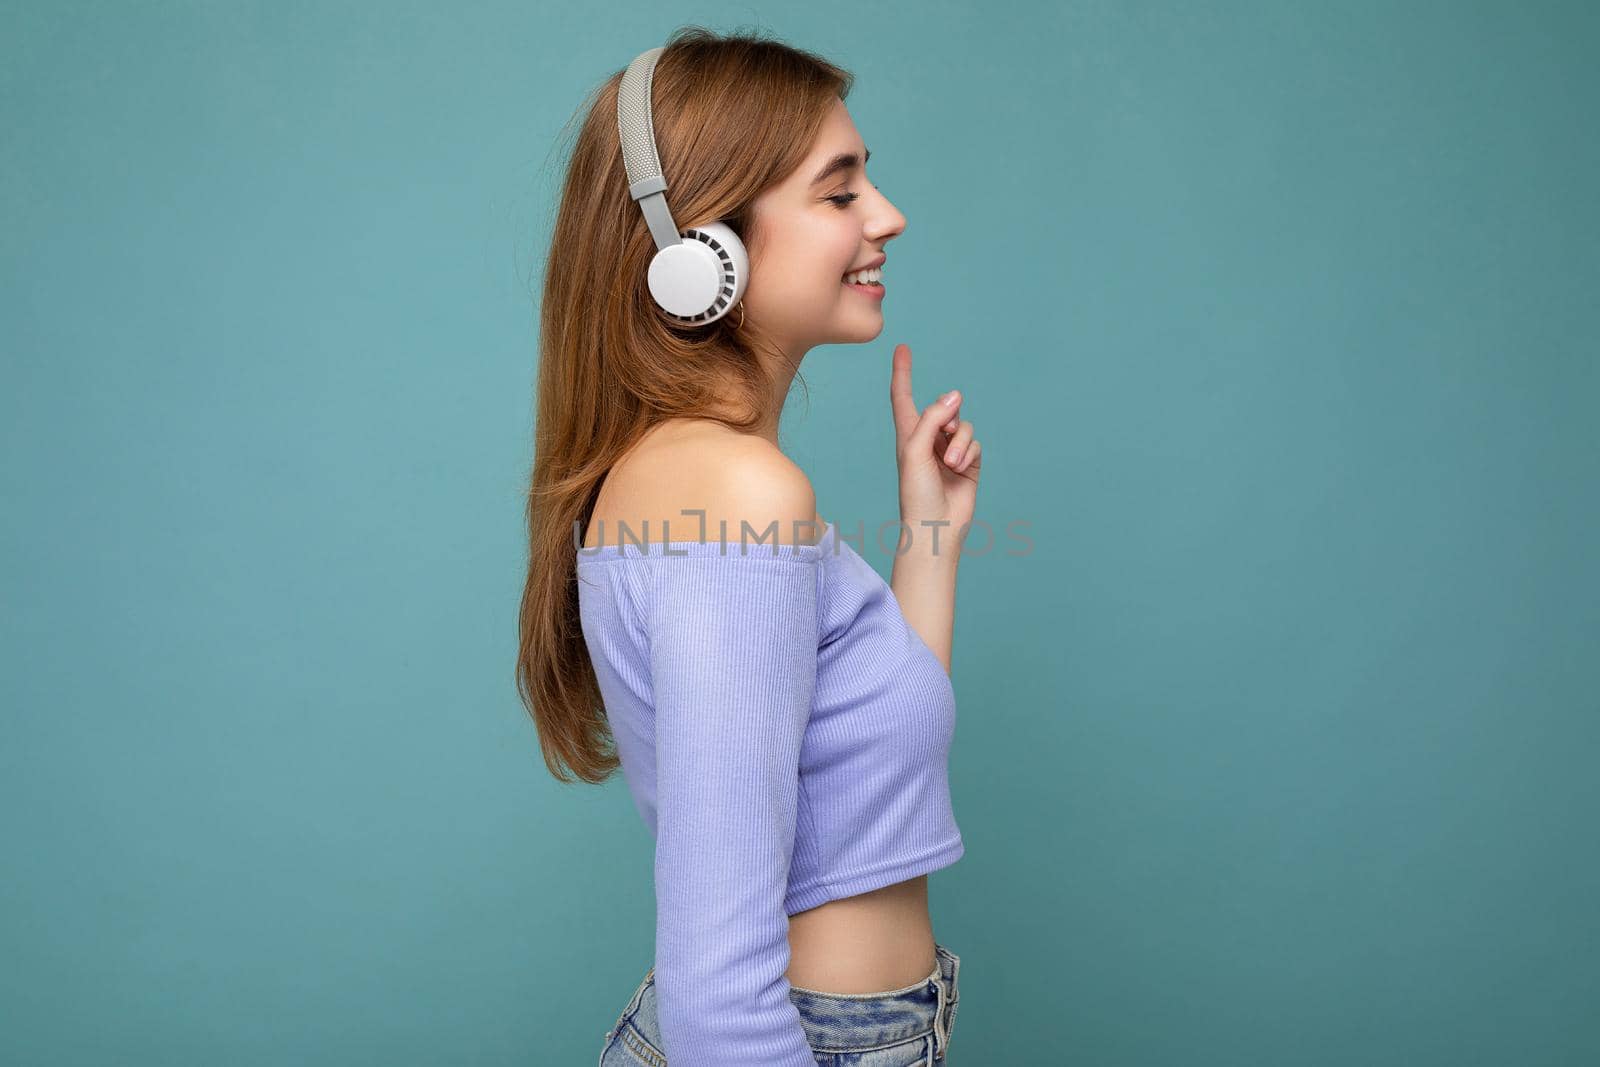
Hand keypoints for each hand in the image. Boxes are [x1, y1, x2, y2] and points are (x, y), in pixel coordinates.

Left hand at [889, 342, 980, 552]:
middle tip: (943, 433)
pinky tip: (960, 469)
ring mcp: (949, 449)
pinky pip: (974, 442)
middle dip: (946, 417)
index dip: (903, 372)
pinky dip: (968, 453)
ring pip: (963, 424)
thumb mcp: (915, 450)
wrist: (935, 525)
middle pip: (943, 408)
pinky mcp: (968, 461)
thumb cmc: (916, 492)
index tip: (902, 347)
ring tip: (951, 463)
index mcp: (907, 433)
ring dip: (959, 441)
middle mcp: (928, 438)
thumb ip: (931, 419)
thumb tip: (954, 395)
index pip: (903, 396)